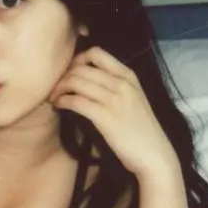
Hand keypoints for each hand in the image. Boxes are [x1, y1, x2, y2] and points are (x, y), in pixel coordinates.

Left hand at [49, 46, 178, 178]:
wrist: (153, 154)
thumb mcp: (133, 99)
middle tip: (56, 88)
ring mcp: (114, 99)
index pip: (97, 53)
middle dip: (63, 76)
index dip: (77, 59)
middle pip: (82, 67)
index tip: (69, 72)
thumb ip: (115, 86)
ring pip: (76, 81)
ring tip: (54, 97)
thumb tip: (88, 81)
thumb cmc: (141, 130)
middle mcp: (121, 83)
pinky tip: (58, 105)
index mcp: (128, 76)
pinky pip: (76, 101)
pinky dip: (62, 101)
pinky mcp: (105, 117)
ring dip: (59, 88)